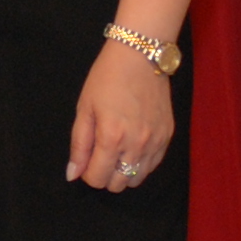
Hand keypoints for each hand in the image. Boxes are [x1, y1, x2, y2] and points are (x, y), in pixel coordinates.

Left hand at [64, 44, 174, 190]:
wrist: (140, 56)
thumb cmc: (107, 78)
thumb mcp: (84, 109)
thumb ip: (79, 145)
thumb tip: (73, 174)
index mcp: (112, 138)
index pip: (97, 178)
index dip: (87, 173)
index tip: (86, 160)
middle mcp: (136, 144)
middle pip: (118, 184)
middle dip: (104, 175)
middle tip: (100, 155)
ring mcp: (155, 142)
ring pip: (137, 179)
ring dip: (123, 171)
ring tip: (117, 150)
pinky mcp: (167, 136)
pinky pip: (153, 165)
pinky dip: (140, 163)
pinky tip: (133, 146)